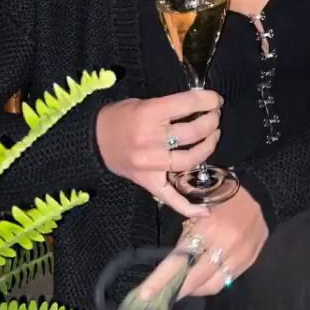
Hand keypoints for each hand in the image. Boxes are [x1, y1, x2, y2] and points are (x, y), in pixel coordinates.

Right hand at [95, 89, 221, 217]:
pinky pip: (171, 198)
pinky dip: (189, 206)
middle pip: (191, 132)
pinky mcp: (148, 182)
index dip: (207, 100)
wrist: (93, 141)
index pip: (186, 105)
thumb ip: (169, 105)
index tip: (216, 100)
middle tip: (215, 117)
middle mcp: (150, 140)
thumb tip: (200, 104)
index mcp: (148, 114)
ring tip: (213, 136)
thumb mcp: (142, 102)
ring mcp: (150, 164)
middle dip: (210, 122)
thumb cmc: (120, 117)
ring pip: (189, 159)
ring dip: (208, 147)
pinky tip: (206, 209)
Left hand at [138, 187, 268, 300]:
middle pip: (195, 279)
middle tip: (159, 298)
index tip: (144, 296)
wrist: (262, 192)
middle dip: (176, 291)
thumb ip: (187, 234)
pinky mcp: (249, 262)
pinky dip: (211, 284)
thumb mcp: (199, 206)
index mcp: (208, 227)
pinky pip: (227, 281)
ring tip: (183, 287)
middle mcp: (224, 245)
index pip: (179, 260)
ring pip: (212, 285)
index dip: (161, 280)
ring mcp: (239, 256)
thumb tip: (174, 261)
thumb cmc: (223, 193)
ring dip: (194, 290)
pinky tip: (203, 280)